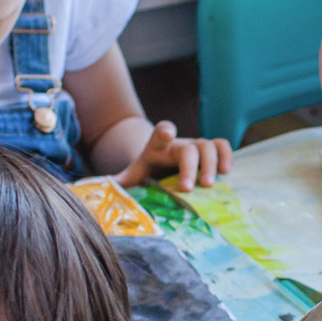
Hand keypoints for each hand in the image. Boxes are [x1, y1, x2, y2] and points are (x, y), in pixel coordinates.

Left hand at [116, 122, 232, 188]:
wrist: (159, 164)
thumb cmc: (147, 172)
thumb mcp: (132, 177)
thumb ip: (117, 183)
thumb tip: (94, 189)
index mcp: (157, 147)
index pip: (159, 133)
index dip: (164, 131)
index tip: (167, 133)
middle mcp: (178, 145)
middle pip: (188, 147)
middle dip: (191, 166)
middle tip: (190, 187)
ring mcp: (196, 147)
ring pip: (209, 145)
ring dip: (212, 163)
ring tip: (211, 184)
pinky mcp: (210, 153)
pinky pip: (222, 147)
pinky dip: (227, 157)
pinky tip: (226, 174)